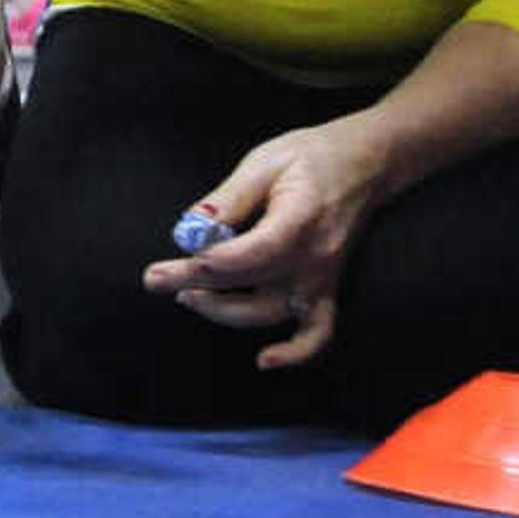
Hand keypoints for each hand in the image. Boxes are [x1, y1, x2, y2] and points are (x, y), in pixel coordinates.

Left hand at [144, 119, 388, 371]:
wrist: (365, 165)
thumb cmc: (311, 156)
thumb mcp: (264, 162)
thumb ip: (228, 197)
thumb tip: (192, 227)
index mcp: (299, 221)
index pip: (248, 255)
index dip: (206, 265)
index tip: (168, 266)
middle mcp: (314, 258)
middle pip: (248, 283)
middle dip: (194, 284)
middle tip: (153, 279)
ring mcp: (322, 278)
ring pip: (269, 312)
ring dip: (224, 311)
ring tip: (186, 296)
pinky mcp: (326, 287)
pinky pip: (318, 331)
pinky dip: (295, 352)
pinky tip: (265, 360)